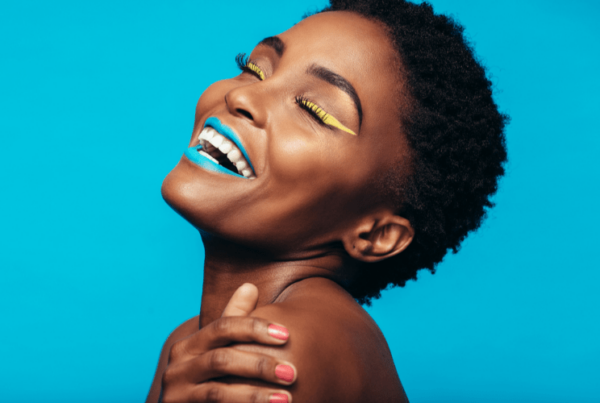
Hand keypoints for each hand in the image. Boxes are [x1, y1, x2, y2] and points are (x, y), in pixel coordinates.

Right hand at [159, 284, 295, 402]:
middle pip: (221, 359)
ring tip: (286, 398)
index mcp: (188, 346)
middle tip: (292, 373)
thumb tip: (250, 286)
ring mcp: (176, 394)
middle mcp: (177, 368)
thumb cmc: (206, 381)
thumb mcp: (216, 351)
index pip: (222, 327)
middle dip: (260, 365)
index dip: (254, 328)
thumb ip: (232, 321)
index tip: (286, 335)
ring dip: (255, 395)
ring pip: (219, 392)